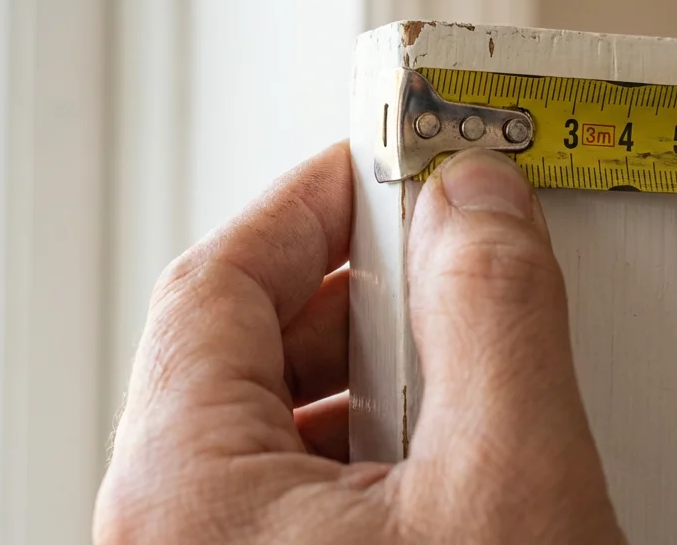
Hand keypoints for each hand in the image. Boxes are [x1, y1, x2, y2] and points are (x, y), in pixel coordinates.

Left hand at [93, 144, 624, 542]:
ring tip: (471, 368)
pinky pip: (297, 491)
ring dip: (376, 378)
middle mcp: (169, 534)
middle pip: (244, 349)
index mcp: (181, 494)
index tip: (386, 168)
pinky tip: (455, 459)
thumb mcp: (507, 484)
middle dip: (362, 293)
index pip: (216, 284)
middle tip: (452, 259)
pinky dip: (373, 450)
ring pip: (276, 425)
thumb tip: (473, 202)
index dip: (313, 205)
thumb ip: (493, 318)